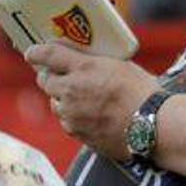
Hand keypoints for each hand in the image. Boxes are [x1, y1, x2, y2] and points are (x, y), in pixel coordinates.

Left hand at [25, 43, 160, 159]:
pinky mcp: (77, 133)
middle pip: (45, 80)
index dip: (36, 52)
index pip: (47, 55)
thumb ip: (93, 61)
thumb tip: (77, 58)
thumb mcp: (119, 64)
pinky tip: (90, 114)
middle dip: (50, 76)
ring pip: (54, 103)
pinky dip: (72, 116)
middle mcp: (72, 91)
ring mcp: (72, 115)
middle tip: (59, 73)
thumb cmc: (142, 92)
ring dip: (61, 98)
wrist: (153, 125)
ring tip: (80, 96)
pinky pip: (66, 121)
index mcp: (84, 68)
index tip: (32, 52)